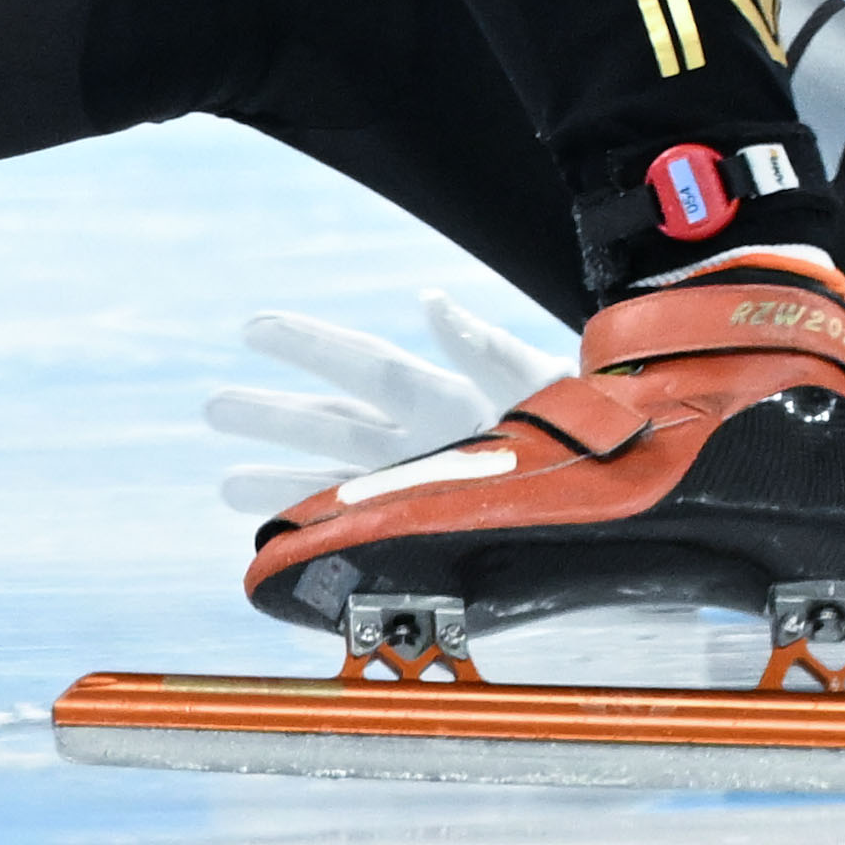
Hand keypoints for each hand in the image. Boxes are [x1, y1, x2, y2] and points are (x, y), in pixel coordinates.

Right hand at [199, 292, 560, 521]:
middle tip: (212, 405)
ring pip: (339, 479)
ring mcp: (426, 486)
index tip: (255, 327)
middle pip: (335, 424)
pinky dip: (328, 533)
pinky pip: (369, 531)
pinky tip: (287, 542)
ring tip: (225, 484)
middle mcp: (425, 441)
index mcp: (447, 397)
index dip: (312, 345)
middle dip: (274, 416)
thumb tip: (431, 302)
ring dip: (283, 481)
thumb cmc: (596, 429)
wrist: (632, 493)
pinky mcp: (437, 529)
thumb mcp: (545, 382)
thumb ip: (486, 348)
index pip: (365, 366)